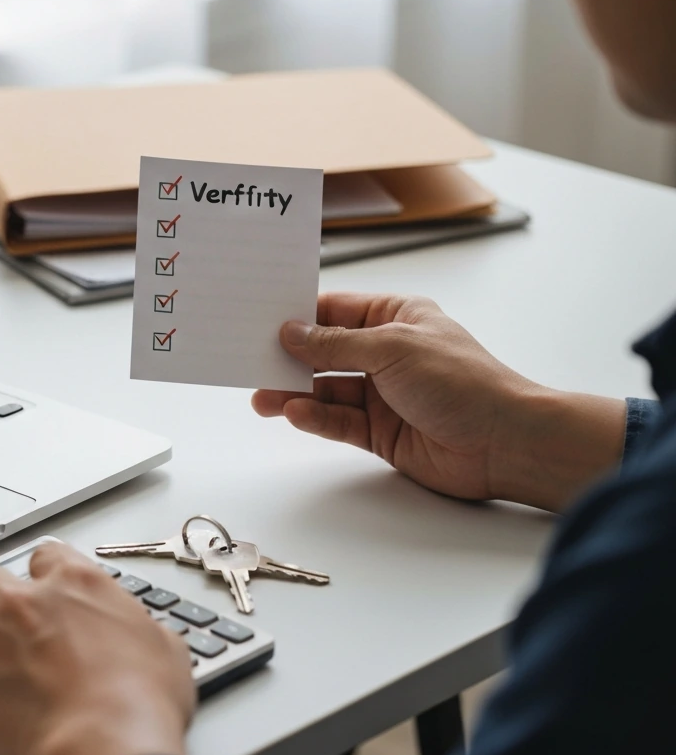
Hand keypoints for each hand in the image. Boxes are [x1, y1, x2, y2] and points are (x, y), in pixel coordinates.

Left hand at [0, 542, 193, 754]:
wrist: (106, 745)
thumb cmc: (139, 703)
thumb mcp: (166, 650)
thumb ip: (142, 630)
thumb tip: (147, 636)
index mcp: (74, 585)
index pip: (46, 555)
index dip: (42, 572)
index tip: (43, 583)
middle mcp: (22, 604)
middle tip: (0, 616)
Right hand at [251, 293, 625, 512]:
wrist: (504, 443)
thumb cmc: (465, 382)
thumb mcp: (392, 348)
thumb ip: (336, 344)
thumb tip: (293, 333)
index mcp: (397, 318)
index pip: (336, 311)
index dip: (300, 316)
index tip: (262, 320)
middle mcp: (388, 354)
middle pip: (325, 353)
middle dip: (290, 358)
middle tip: (251, 361)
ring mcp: (383, 394)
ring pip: (326, 390)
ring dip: (295, 392)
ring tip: (262, 397)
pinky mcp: (380, 432)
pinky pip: (337, 421)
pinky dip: (315, 417)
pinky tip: (294, 412)